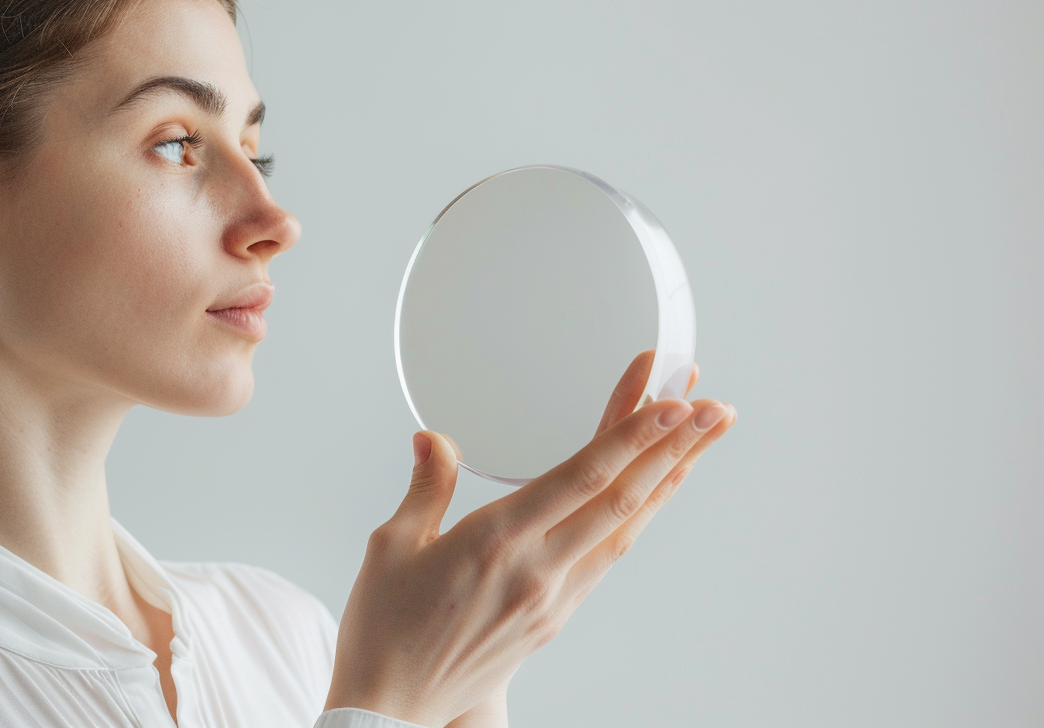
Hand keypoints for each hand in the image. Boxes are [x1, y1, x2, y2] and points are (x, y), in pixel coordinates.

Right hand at [326, 351, 734, 727]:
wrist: (393, 708)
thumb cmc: (385, 631)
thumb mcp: (392, 547)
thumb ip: (428, 487)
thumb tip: (434, 440)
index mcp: (495, 542)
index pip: (582, 477)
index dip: (631, 435)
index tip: (670, 401)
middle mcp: (537, 570)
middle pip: (623, 499)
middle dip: (673, 447)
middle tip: (714, 408)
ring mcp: (553, 598)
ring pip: (626, 529)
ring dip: (667, 480)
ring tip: (700, 443)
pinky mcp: (554, 618)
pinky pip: (608, 557)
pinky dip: (637, 518)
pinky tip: (650, 498)